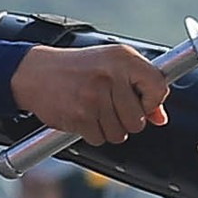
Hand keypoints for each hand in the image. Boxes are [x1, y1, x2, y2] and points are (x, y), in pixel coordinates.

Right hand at [10, 45, 172, 144]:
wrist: (36, 72)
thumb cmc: (78, 68)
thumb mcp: (112, 66)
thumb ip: (140, 88)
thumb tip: (160, 117)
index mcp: (123, 58)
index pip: (159, 88)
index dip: (153, 102)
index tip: (143, 102)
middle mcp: (110, 75)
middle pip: (138, 120)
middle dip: (126, 120)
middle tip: (110, 107)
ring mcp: (94, 96)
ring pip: (120, 134)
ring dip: (109, 128)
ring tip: (95, 110)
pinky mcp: (79, 116)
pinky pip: (99, 139)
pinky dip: (92, 133)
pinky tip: (84, 116)